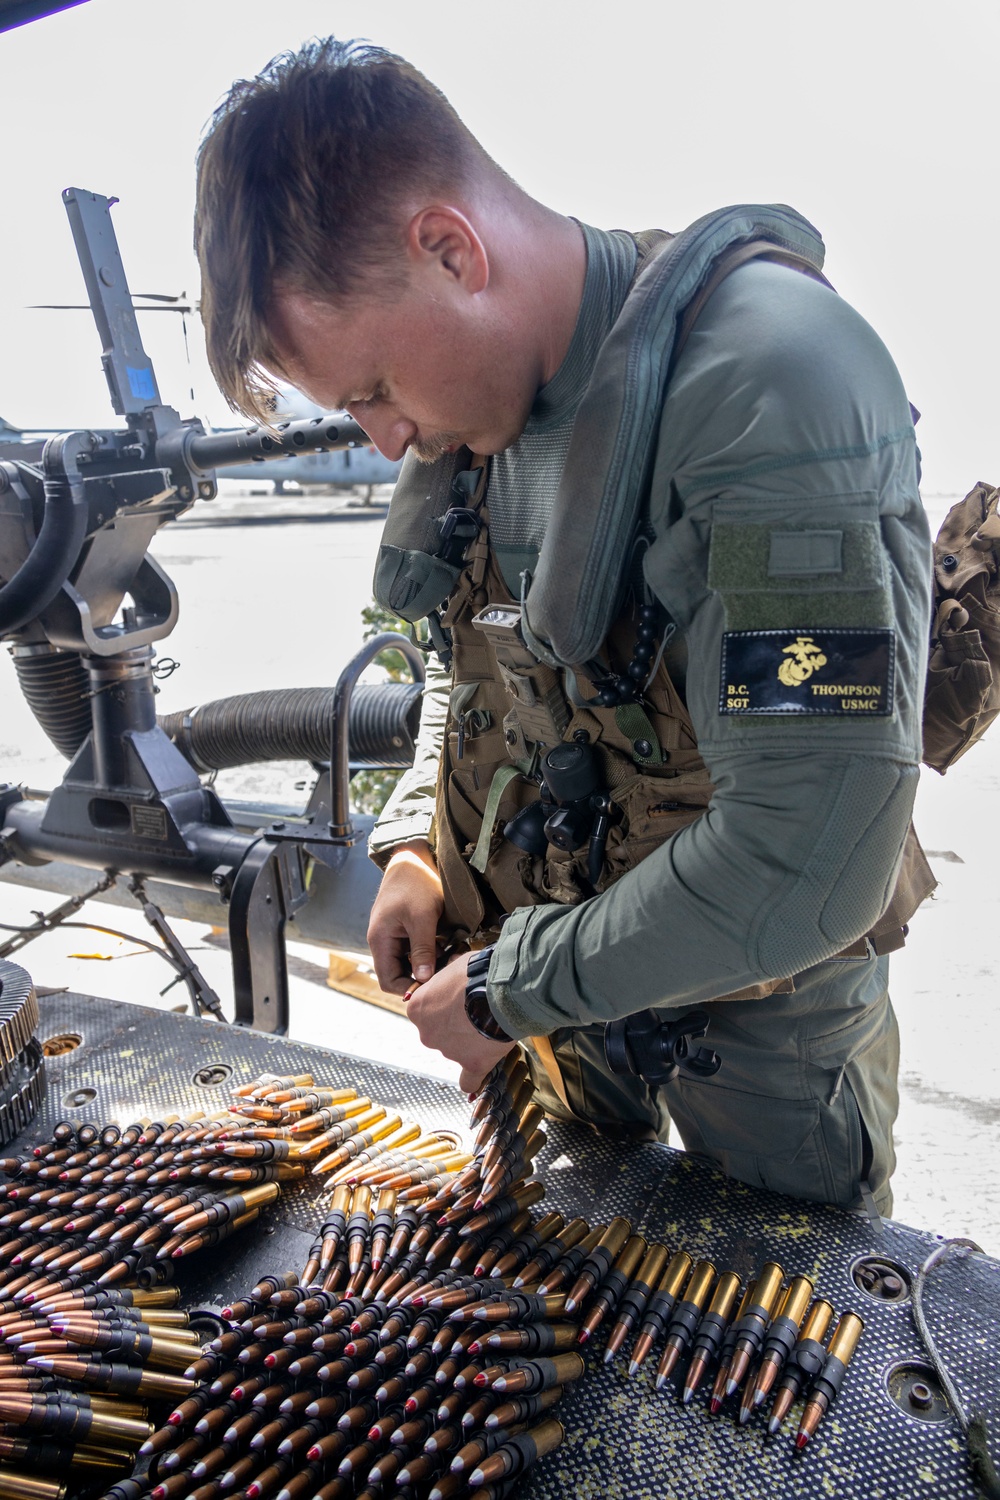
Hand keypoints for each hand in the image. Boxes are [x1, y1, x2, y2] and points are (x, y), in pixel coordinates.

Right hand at [367, 840, 444, 995]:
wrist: (414, 857)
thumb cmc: (416, 883)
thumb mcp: (422, 917)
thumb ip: (422, 949)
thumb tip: (423, 979)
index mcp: (380, 940)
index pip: (388, 980)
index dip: (409, 987)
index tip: (433, 985)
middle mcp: (383, 941)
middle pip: (398, 974)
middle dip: (421, 977)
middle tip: (446, 973)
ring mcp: (393, 935)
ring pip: (407, 963)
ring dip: (427, 965)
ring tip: (449, 959)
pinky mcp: (403, 929)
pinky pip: (413, 950)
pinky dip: (428, 953)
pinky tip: (446, 948)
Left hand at [405, 953, 514, 1093]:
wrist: (503, 989)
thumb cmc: (478, 973)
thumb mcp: (453, 965)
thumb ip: (446, 979)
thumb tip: (451, 978)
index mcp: (417, 1008)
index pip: (424, 1008)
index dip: (442, 1001)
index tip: (456, 996)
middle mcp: (428, 1033)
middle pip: (437, 1031)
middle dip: (453, 1023)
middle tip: (474, 1009)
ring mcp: (449, 1051)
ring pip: (455, 1049)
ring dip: (468, 1040)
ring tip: (489, 1024)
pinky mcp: (473, 1064)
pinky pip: (469, 1080)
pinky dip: (472, 1078)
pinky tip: (476, 1077)